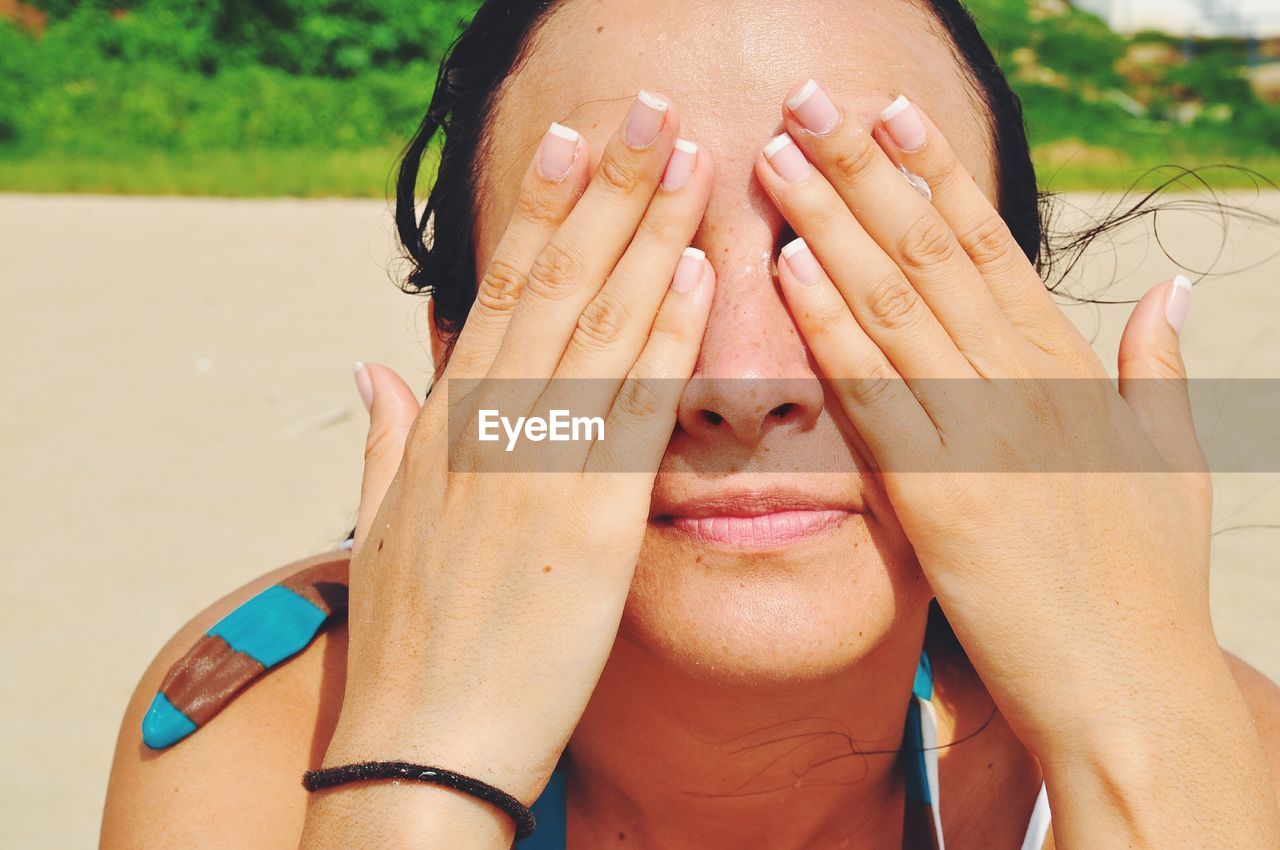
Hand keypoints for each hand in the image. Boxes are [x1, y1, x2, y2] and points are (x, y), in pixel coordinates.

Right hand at [306, 91, 714, 844]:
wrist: (425, 742)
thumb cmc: (407, 642)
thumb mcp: (376, 528)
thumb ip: (382, 438)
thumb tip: (374, 369)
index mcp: (445, 424)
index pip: (500, 290)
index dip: (537, 209)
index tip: (567, 141)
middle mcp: (490, 427)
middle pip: (557, 283)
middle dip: (606, 189)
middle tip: (644, 110)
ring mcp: (539, 466)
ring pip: (601, 327)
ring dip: (649, 234)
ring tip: (685, 158)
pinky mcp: (591, 520)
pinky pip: (635, 411)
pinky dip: (668, 339)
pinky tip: (699, 278)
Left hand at [754, 79, 1279, 844]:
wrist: (1138, 693)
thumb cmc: (1146, 587)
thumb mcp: (1171, 461)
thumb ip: (1157, 371)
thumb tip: (1167, 295)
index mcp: (1071, 369)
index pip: (992, 246)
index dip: (936, 174)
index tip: (891, 115)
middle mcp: (1028, 384)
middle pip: (933, 251)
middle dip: (866, 169)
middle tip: (811, 99)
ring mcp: (987, 435)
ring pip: (896, 303)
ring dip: (831, 221)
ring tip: (779, 152)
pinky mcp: (946, 496)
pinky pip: (876, 395)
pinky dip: (830, 326)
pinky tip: (787, 267)